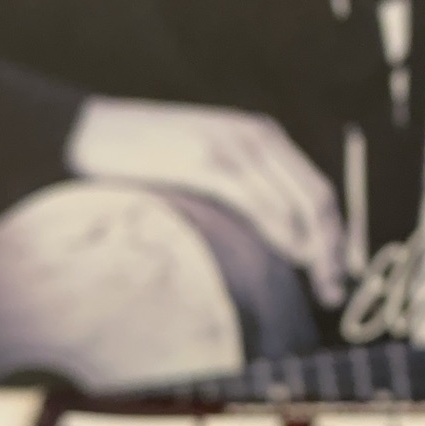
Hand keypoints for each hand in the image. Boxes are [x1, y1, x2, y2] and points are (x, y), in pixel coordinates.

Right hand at [69, 98, 344, 307]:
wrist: (84, 133)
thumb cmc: (137, 162)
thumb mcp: (200, 171)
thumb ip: (236, 194)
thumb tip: (273, 243)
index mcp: (260, 137)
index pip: (315, 190)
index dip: (335, 235)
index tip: (341, 274)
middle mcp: (257, 137)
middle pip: (316, 198)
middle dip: (333, 248)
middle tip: (336, 292)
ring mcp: (234, 145)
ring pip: (296, 201)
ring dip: (316, 249)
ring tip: (322, 286)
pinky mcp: (208, 158)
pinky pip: (258, 199)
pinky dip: (281, 230)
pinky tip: (292, 257)